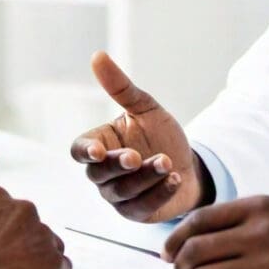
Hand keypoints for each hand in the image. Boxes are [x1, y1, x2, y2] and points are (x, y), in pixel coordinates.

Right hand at [69, 51, 210, 222]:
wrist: (189, 163)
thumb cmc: (161, 135)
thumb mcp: (145, 107)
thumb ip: (120, 87)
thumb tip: (97, 56)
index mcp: (99, 144)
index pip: (79, 150)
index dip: (85, 151)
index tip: (97, 150)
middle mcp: (103, 173)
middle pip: (98, 173)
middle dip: (117, 165)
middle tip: (135, 157)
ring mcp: (118, 196)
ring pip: (122, 191)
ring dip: (145, 178)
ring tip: (167, 163)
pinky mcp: (137, 212)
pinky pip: (143, 206)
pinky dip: (158, 193)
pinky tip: (174, 179)